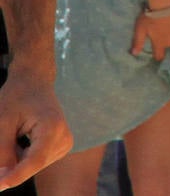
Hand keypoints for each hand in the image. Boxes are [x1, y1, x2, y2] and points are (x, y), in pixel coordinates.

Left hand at [0, 64, 72, 188]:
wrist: (34, 83)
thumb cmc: (16, 98)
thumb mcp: (2, 122)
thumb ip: (2, 152)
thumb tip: (3, 180)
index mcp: (53, 128)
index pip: (34, 161)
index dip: (16, 176)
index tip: (0, 186)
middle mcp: (64, 138)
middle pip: (32, 166)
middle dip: (11, 165)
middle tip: (6, 136)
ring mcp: (64, 144)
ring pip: (32, 166)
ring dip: (16, 158)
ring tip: (14, 133)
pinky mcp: (60, 147)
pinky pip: (34, 162)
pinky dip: (21, 155)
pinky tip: (21, 137)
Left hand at [131, 4, 169, 61]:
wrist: (164, 3)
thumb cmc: (150, 17)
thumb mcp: (140, 29)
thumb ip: (138, 42)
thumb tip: (134, 54)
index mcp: (159, 43)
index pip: (159, 55)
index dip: (157, 55)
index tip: (157, 52)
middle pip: (168, 45)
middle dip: (165, 40)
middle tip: (161, 30)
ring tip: (168, 25)